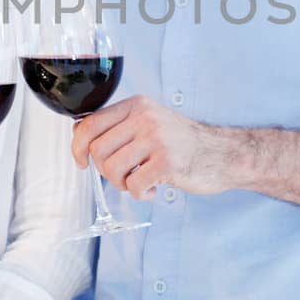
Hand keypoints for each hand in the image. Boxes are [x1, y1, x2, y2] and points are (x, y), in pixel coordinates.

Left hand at [72, 94, 228, 199]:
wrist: (222, 153)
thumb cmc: (181, 142)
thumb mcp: (148, 122)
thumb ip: (117, 126)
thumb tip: (77, 134)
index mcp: (136, 105)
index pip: (89, 124)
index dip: (77, 147)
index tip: (81, 162)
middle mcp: (145, 118)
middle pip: (98, 151)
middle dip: (104, 171)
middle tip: (123, 176)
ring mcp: (157, 139)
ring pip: (112, 169)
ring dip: (122, 184)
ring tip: (138, 183)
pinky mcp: (168, 162)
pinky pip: (134, 185)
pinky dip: (140, 194)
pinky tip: (153, 190)